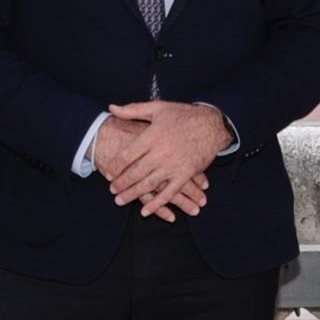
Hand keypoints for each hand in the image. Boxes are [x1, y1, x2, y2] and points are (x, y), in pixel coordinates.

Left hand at [95, 101, 232, 218]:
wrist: (211, 125)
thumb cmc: (183, 115)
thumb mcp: (157, 108)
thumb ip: (133, 110)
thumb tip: (111, 108)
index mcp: (152, 136)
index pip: (128, 155)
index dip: (116, 166)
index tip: (108, 172)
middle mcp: (160, 153)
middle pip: (135, 172)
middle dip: (121, 183)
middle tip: (112, 190)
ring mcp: (173, 166)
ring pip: (148, 184)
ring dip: (132, 194)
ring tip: (120, 200)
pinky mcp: (185, 175)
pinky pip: (168, 193)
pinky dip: (156, 204)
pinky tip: (145, 211)